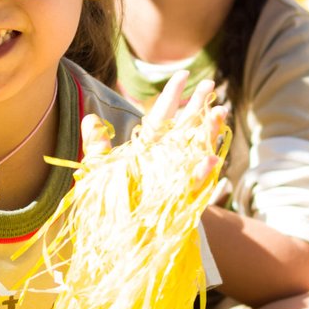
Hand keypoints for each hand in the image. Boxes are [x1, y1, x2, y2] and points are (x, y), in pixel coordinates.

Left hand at [84, 74, 227, 189]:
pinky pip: (196, 182)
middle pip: (186, 125)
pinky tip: (211, 159)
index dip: (173, 94)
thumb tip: (89, 118)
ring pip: (198, 148)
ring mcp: (179, 174)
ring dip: (209, 131)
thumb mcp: (99, 171)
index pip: (163, 115)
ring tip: (219, 112)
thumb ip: (97, 146)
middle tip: (210, 84)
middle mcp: (167, 157)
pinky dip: (202, 171)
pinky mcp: (183, 194)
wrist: (122, 234)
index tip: (184, 74)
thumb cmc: (112, 200)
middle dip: (198, 105)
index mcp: (148, 147)